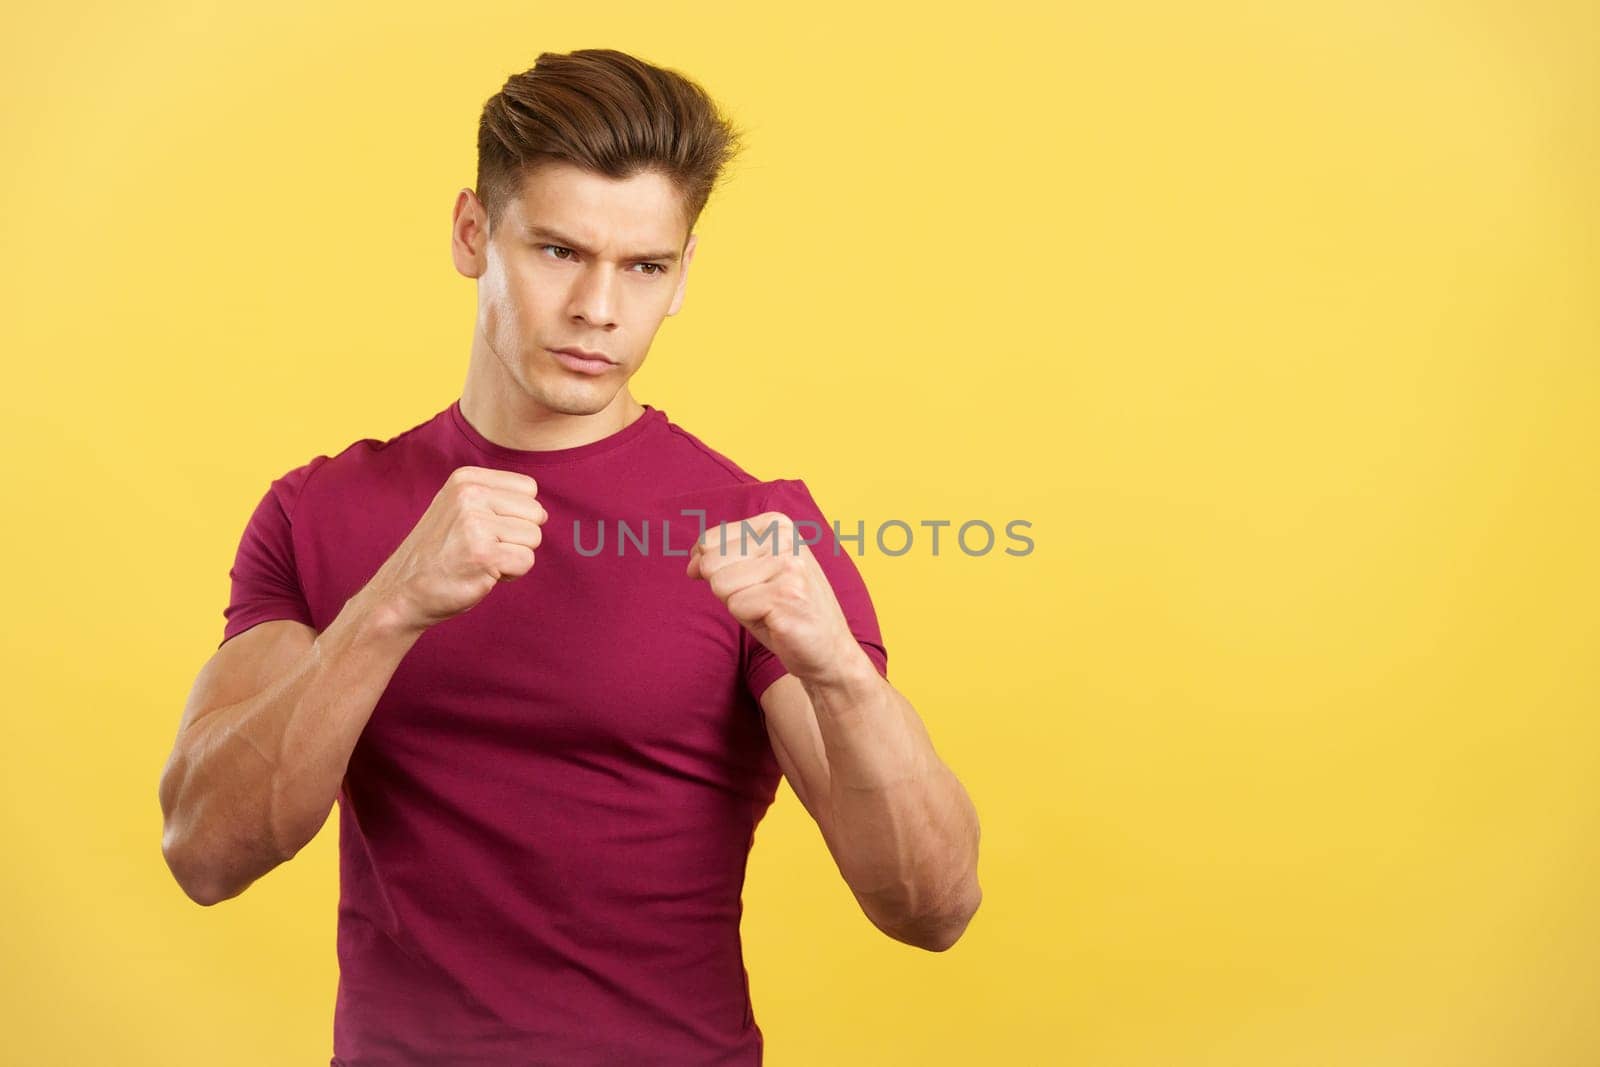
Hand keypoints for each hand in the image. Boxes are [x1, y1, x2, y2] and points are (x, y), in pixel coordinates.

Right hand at [367, 466, 546, 631]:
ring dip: (514, 556)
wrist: (402, 591)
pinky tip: (482, 573)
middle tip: (483, 548)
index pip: (528, 489)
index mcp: (466, 479)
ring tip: (481, 560)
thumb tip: (543, 512)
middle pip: (535, 512)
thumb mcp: (459, 509)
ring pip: (534, 538)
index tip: (486, 529)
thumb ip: (497, 500)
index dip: (516, 514)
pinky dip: (511, 574)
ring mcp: (475, 524)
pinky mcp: (483, 554)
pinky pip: (526, 561)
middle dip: (518, 536)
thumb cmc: (439, 554)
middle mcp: (470, 495)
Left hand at [686, 510, 855, 681]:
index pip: (709, 541)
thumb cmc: (784, 609)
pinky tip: (778, 620)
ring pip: (720, 586)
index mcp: (776, 524)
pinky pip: (736, 607)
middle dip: (728, 590)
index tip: (745, 582)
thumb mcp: (753, 572)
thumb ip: (721, 558)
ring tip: (770, 608)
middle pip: (711, 563)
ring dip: (740, 605)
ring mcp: (788, 565)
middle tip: (762, 599)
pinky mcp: (786, 595)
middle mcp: (784, 538)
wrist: (827, 648)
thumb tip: (691, 564)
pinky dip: (751, 620)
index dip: (713, 570)